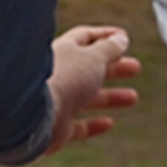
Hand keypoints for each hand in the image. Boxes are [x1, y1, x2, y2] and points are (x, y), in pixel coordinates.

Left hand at [43, 25, 142, 155]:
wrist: (32, 116)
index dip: (106, 37)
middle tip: (135, 67)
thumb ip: (109, 49)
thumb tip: (121, 39)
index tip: (125, 38)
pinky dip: (94, 125)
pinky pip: (77, 126)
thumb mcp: (94, 57)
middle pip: (88, 69)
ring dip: (109, 96)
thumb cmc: (61, 79)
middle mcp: (57, 76)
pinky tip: (109, 123)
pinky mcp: (55, 129)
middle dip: (113, 67)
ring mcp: (56, 102)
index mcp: (62, 51)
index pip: (85, 38)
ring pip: (86, 98)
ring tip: (132, 98)